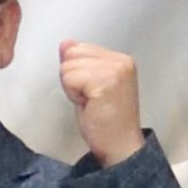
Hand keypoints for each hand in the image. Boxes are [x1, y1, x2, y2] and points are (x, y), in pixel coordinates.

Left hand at [58, 39, 145, 164]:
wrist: (120, 145)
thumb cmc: (104, 119)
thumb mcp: (89, 85)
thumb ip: (80, 63)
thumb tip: (65, 43)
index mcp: (120, 58)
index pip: (78, 48)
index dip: (76, 72)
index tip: (91, 91)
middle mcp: (121, 60)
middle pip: (71, 54)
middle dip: (72, 77)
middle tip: (90, 98)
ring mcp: (115, 70)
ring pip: (68, 66)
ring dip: (72, 87)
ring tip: (90, 101)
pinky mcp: (106, 81)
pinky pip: (70, 78)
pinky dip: (72, 94)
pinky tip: (88, 104)